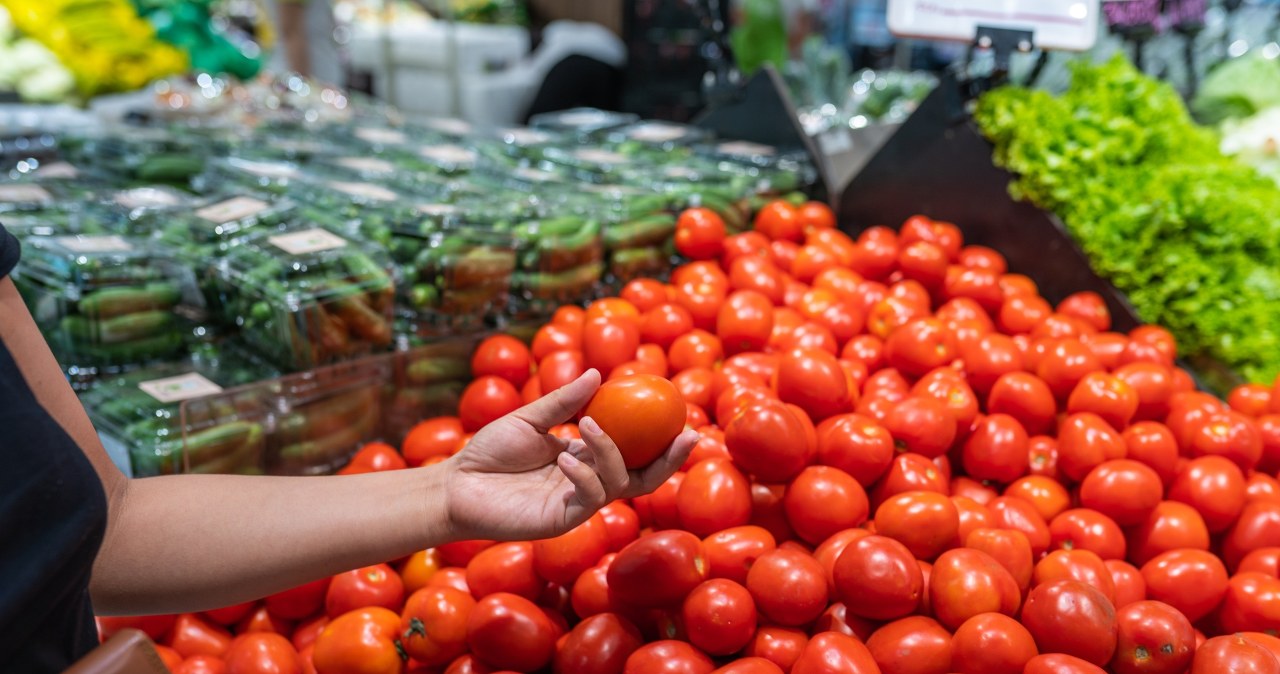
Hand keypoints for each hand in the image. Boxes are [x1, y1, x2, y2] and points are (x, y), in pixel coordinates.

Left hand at [440, 369, 697, 541]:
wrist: (456, 485)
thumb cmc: (488, 453)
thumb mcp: (528, 418)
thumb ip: (563, 401)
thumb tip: (598, 374)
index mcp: (583, 459)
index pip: (632, 452)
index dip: (659, 439)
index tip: (680, 414)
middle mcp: (587, 483)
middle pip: (643, 477)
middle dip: (669, 460)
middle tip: (687, 435)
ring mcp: (577, 504)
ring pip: (618, 484)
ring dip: (610, 453)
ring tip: (587, 427)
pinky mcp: (562, 520)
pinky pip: (589, 499)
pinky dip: (584, 475)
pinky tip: (566, 457)